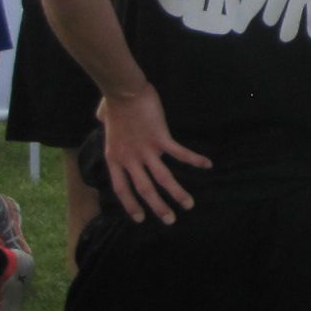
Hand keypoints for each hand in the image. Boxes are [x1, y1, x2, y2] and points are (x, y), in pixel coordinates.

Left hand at [95, 84, 211, 224]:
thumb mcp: (104, 121)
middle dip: (158, 207)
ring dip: (176, 193)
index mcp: (115, 158)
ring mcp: (146, 150)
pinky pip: (180, 153)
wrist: (123, 91)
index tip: (140, 218)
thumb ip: (105, 124)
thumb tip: (102, 115)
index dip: (131, 205)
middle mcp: (130, 159)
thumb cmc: (114, 102)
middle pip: (144, 189)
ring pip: (162, 178)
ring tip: (188, 205)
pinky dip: (194, 160)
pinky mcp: (160, 139)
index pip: (122, 189)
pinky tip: (208, 165)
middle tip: (170, 220)